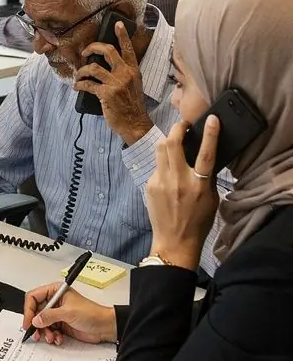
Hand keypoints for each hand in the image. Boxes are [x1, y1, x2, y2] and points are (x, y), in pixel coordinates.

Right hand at [22, 283, 116, 345]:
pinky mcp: (61, 324)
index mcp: (55, 291)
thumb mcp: (68, 312)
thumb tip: (35, 320)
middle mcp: (55, 301)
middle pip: (35, 311)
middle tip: (36, 333)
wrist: (104, 327)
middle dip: (36, 324)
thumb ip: (49, 316)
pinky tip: (58, 338)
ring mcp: (57, 313)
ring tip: (51, 337)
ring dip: (44, 332)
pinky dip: (51, 336)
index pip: (33, 297)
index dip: (28, 310)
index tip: (29, 322)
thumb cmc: (92, 313)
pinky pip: (49, 330)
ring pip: (41, 323)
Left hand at [73, 21, 150, 144]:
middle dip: (92, 48)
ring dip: (82, 71)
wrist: (135, 124)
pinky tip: (77, 87)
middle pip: (108, 51)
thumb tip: (107, 66)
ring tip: (78, 75)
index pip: (128, 48)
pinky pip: (88, 84)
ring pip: (93, 68)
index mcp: (133, 70)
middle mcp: (125, 73)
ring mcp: (116, 83)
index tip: (117, 24)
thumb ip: (125, 73)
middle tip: (85, 52)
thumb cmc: (132, 105)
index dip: (122, 35)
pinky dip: (80, 84)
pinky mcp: (107, 94)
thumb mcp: (134, 85)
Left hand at [145, 115, 219, 269]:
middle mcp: (178, 180)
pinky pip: (157, 166)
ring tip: (175, 144)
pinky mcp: (150, 185)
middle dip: (177, 128)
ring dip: (168, 142)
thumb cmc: (198, 222)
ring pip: (160, 149)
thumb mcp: (211, 199)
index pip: (206, 154)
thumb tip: (204, 156)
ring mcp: (160, 182)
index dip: (210, 134)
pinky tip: (168, 175)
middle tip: (183, 125)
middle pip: (172, 143)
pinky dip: (164, 165)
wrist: (174, 242)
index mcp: (198, 185)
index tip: (211, 118)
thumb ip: (207, 177)